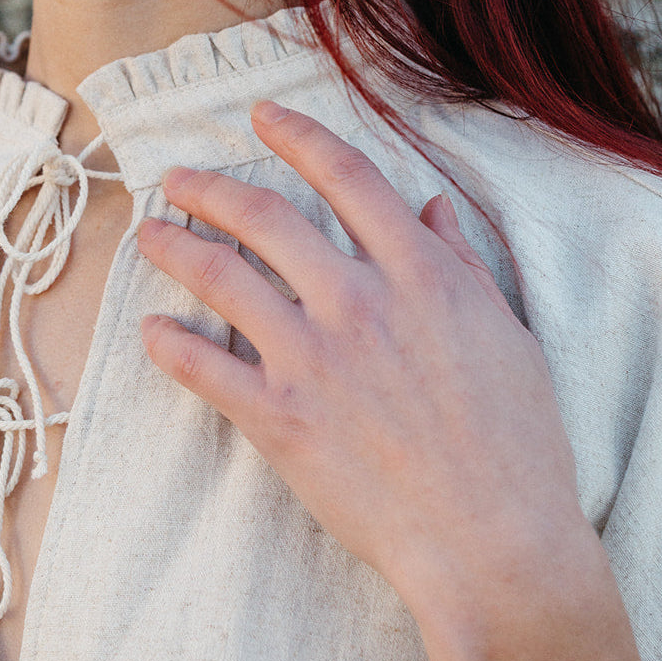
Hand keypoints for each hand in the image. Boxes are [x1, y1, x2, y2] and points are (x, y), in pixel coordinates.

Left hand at [137, 101, 649, 660]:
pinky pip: (205, 369)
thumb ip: (461, 263)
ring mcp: (313, 359)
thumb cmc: (514, 440)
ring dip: (175, 247)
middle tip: (178, 177)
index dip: (298, 136)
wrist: (494, 543)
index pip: (346, 177)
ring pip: (222, 279)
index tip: (262, 117)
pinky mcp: (280, 418)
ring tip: (148, 232)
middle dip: (212, 187)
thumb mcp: (506, 333)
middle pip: (266, 218)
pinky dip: (170, 345)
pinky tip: (151, 329)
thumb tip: (432, 207)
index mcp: (418, 274)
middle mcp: (357, 302)